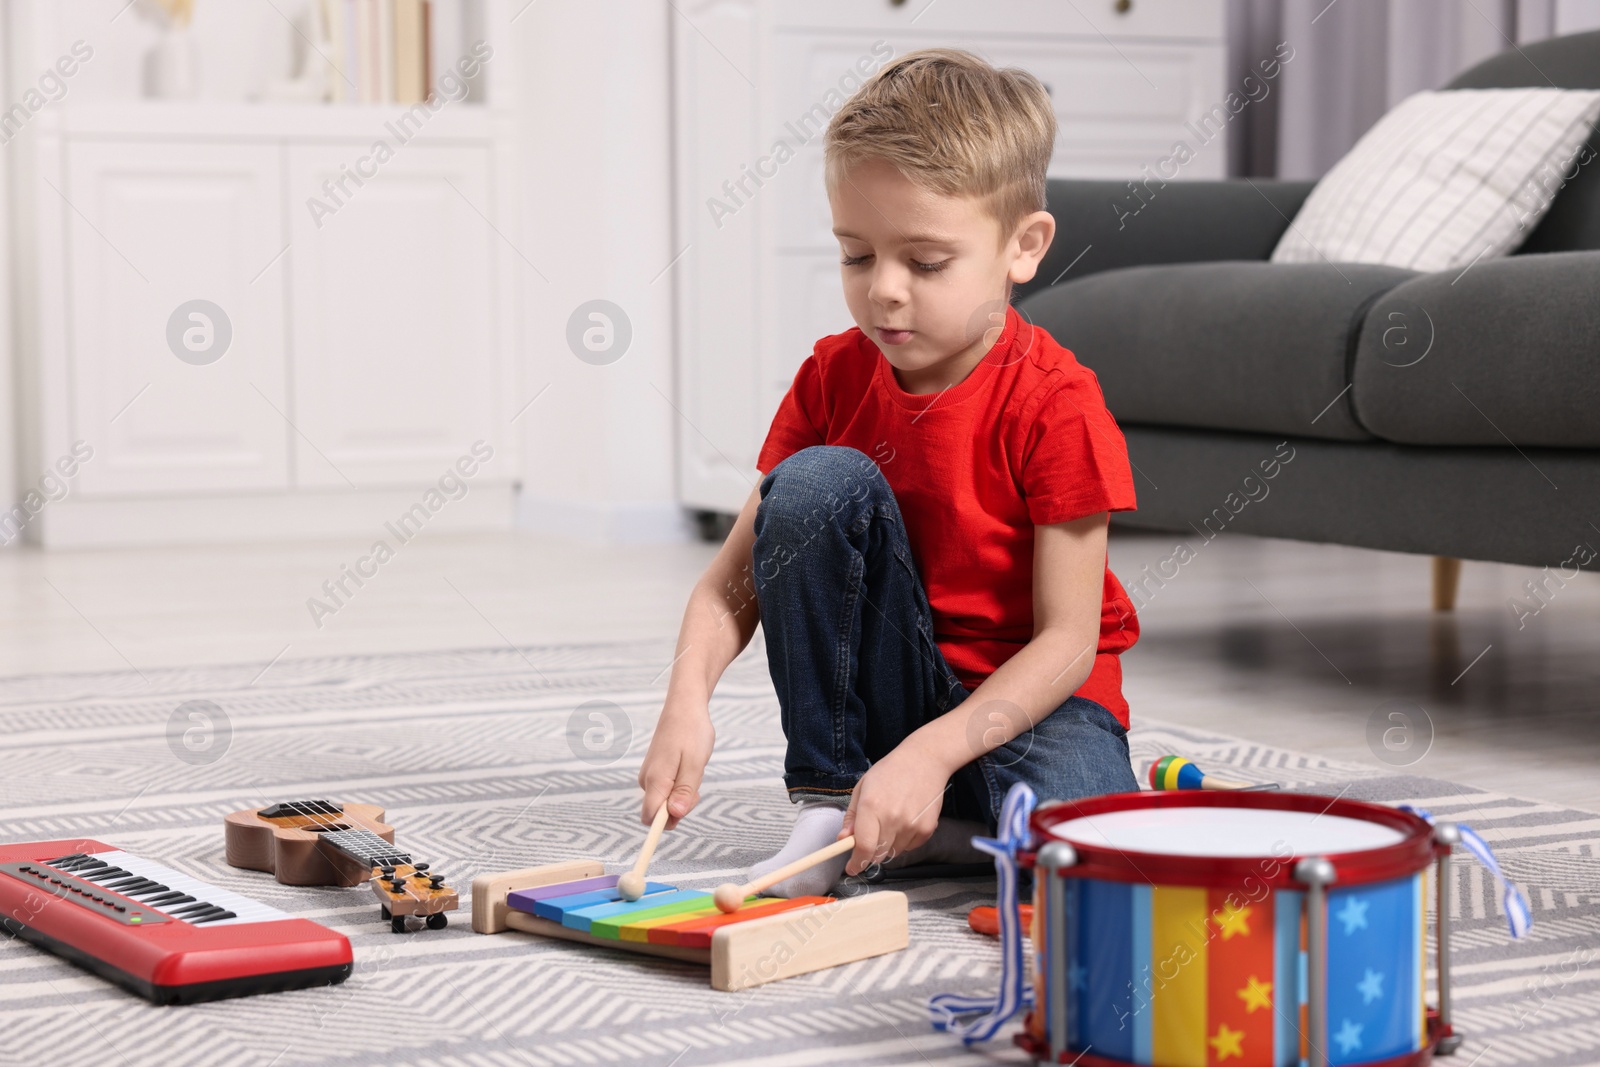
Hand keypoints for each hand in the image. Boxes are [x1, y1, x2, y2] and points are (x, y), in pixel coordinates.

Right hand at [637, 695, 714, 829]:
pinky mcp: (654, 771)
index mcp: (655, 780)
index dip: (666, 823)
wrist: (684, 706)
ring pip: (665, 801)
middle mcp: (647, 780)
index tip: (685, 808)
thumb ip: (684, 791)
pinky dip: (680, 785)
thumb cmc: (691, 732)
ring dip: (682, 795)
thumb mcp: (695, 764)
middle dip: (680, 807)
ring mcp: (650, 775)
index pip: (650, 818)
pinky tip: (688, 767)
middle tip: (696, 784)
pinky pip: (666, 790)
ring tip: (693, 770)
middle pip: (660, 812)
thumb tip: (674, 816)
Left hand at [839, 736, 948, 875]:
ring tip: (891, 820)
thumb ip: (851, 817)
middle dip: (870, 852)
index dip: (856, 862)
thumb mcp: (862, 788)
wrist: (925, 760)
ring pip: (893, 852)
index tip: (852, 868)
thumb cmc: (890, 771)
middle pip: (877, 855)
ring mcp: (911, 825)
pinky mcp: (927, 829)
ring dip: (887, 845)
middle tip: (871, 836)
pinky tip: (905, 819)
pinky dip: (903, 840)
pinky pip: (909, 847)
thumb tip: (843, 839)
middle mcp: (892, 819)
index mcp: (872, 807)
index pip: (863, 847)